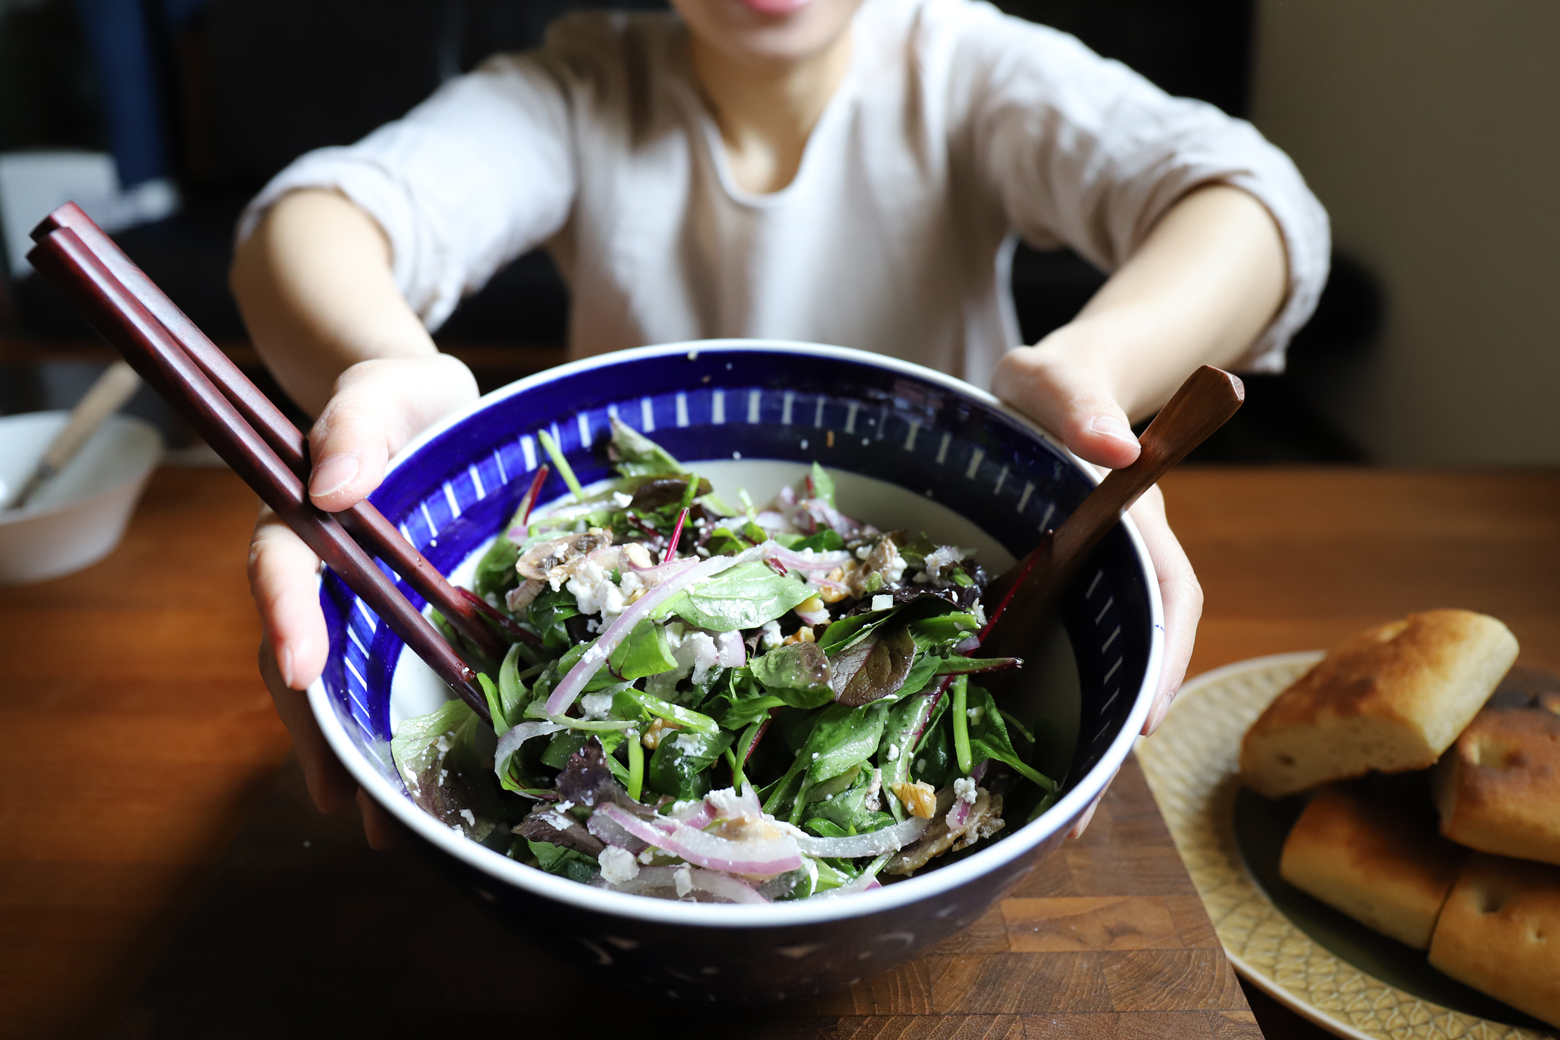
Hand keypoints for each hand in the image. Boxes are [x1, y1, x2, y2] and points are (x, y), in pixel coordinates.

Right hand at [247, 354, 478, 846]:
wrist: (434, 411)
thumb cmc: (407, 397)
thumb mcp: (388, 388)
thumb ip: (356, 422)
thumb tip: (329, 485)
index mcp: (303, 514)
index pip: (279, 567)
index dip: (285, 616)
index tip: (296, 668)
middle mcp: (318, 573)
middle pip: (298, 656)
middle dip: (315, 729)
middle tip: (341, 797)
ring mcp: (353, 606)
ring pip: (335, 689)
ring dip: (350, 756)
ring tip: (379, 825)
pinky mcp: (392, 626)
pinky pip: (378, 685)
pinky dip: (388, 736)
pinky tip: (414, 787)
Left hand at [993, 337, 1204, 837]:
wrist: (1046, 391)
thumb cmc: (1052, 384)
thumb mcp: (1054, 376)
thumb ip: (1078, 398)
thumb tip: (1117, 449)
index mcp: (1134, 518)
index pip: (1167, 595)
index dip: (1164, 659)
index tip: (1147, 722)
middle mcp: (1121, 563)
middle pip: (1137, 657)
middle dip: (1117, 733)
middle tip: (1078, 814)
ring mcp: (1089, 587)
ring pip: (1101, 670)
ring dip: (1084, 738)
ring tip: (1050, 817)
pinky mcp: (1054, 600)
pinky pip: (1062, 661)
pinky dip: (1050, 708)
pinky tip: (1013, 758)